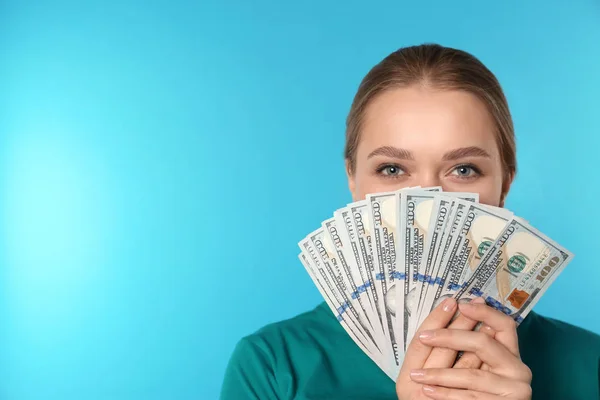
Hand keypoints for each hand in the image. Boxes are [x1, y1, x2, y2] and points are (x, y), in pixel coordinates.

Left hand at [409, 300, 531, 398]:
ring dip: (438, 374)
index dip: (484, 313)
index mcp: (510, 355)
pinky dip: (445, 394)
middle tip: (424, 337)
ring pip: (470, 374)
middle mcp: (518, 370)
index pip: (505, 325)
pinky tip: (428, 390)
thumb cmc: (472, 392)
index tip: (460, 304)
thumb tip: (456, 308)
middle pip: (483, 343)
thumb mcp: (472, 366)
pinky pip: (468, 397)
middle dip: (450, 337)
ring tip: (415, 375)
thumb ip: (469, 346)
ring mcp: (514, 390)